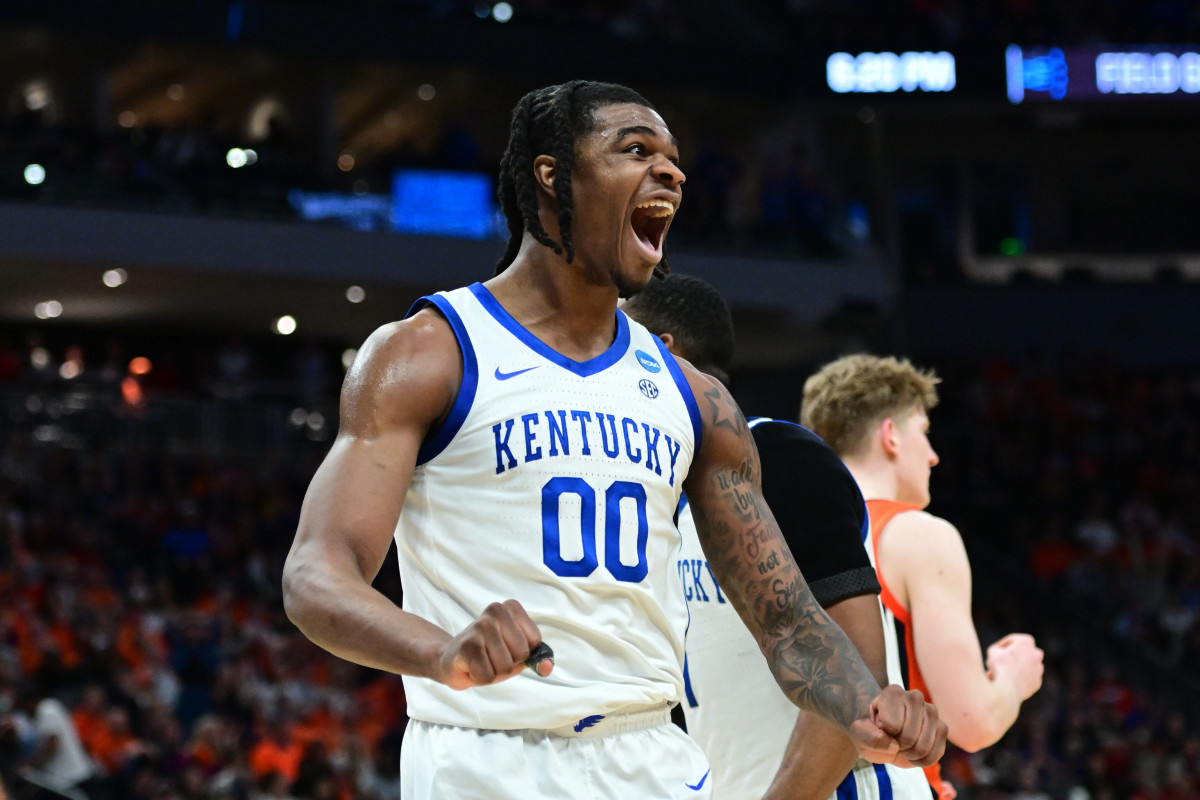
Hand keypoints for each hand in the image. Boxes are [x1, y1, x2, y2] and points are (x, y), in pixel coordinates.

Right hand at [435, 600, 550, 689]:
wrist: (451, 660)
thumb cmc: (488, 656)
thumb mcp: (517, 655)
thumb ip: (536, 658)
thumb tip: (547, 667)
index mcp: (511, 607)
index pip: (535, 641)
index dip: (522, 653)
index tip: (506, 648)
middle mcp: (495, 611)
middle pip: (521, 654)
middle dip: (508, 664)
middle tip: (490, 657)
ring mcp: (480, 626)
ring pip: (505, 667)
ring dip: (493, 672)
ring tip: (480, 661)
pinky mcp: (467, 645)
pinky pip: (488, 676)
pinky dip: (480, 678)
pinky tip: (470, 667)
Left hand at [848, 684, 947, 767]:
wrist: (880, 733)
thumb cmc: (868, 729)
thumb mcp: (857, 732)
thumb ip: (868, 737)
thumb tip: (893, 745)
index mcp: (893, 693)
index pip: (892, 725)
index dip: (883, 733)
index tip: (878, 726)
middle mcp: (915, 697)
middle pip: (909, 737)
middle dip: (896, 746)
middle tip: (890, 738)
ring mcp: (931, 711)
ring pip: (924, 747)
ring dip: (909, 755)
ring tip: (901, 744)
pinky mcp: (942, 728)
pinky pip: (935, 755)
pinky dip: (921, 761)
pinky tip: (912, 752)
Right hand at [986, 633, 1043, 700]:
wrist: (1008, 689)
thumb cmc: (999, 666)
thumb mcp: (993, 650)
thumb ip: (999, 649)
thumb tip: (1001, 654)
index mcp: (1027, 641)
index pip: (1012, 641)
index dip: (1000, 646)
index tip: (993, 653)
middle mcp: (1036, 654)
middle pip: (1022, 652)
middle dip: (1012, 656)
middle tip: (1000, 662)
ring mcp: (1039, 669)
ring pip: (1025, 666)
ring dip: (1016, 668)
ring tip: (1001, 674)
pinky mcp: (1037, 682)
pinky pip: (1027, 678)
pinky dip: (1019, 679)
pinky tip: (1007, 682)